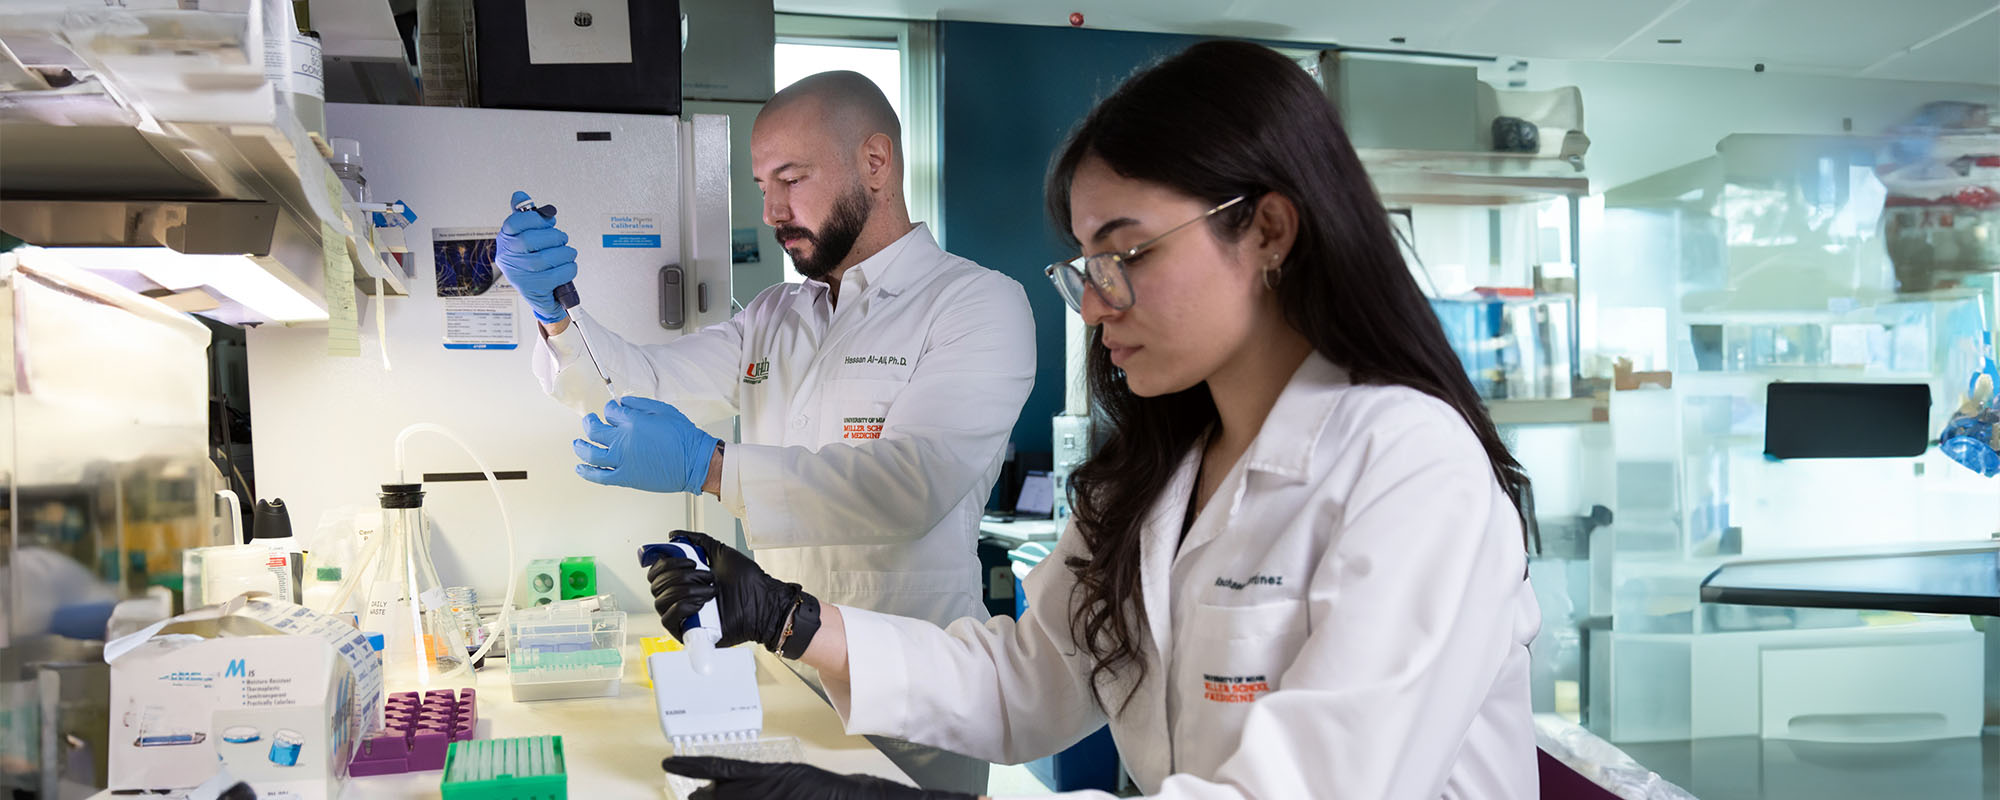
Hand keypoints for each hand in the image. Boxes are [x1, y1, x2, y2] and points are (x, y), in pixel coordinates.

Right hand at [496, 190, 578, 322]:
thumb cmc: (534, 261)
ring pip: (545, 259)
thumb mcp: (527, 236)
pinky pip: (555, 275)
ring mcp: (518, 275)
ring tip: (568, 254)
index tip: (549, 221)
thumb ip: (525, 215)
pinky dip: (568, 269)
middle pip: (529, 240)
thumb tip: (519, 195)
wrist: (540, 294)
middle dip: (553, 237)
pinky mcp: (532, 289)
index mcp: (505, 240)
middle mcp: (508, 258)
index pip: (514, 223)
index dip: (535, 219)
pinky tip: (568, 267)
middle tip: (562, 239)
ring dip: (564, 253)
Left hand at [574, 397, 720, 493]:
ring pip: (590, 453)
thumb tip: (623, 401)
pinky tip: (581, 467)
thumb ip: (640, 404)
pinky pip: (599, 476)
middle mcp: (623, 440)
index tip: (611, 410)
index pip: (610, 411)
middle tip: (589, 421)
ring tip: (577, 444)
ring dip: (580, 447)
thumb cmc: (684, 437)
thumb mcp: (664, 410)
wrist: (695, 462)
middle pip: (594, 430)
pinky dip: (587, 472)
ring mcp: (622, 460)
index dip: (609, 409)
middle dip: (589, 423)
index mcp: (633, 422)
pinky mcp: (625, 477)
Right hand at [645, 530, 809, 652]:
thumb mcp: (720, 553)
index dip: (664, 564)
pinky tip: (701, 603)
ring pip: (661, 601)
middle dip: (681, 576)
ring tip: (711, 590)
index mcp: (684, 580)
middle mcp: (680, 597)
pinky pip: (668, 620)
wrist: (763, 602)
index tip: (687, 560)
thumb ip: (698, 541)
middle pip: (656, 585)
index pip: (656, 573)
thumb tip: (675, 534)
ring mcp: (683, 615)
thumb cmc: (748, 582)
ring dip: (687, 590)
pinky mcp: (687, 632)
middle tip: (707, 575)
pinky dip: (682, 607)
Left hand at [660, 757, 976, 799]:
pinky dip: (721, 793)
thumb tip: (729, 793)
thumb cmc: (842, 795)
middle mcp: (766, 788)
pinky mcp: (782, 797)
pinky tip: (706, 792)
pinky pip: (738, 799)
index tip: (669, 765)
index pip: (720, 767)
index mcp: (773, 773)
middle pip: (715, 796)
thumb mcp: (799, 784)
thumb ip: (770, 789)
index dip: (692, 769)